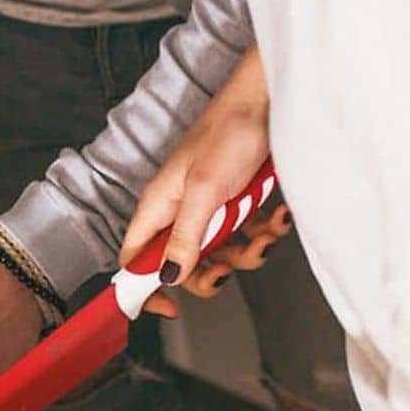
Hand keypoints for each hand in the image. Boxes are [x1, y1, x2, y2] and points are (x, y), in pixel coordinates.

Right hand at [121, 46, 271, 281]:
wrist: (267, 103)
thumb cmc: (229, 133)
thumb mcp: (205, 192)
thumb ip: (186, 237)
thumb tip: (168, 276)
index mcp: (159, 206)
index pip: (134, 260)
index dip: (144, 288)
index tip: (168, 307)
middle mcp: (178, 210)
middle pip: (182, 263)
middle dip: (211, 270)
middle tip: (229, 268)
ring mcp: (207, 207)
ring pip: (219, 251)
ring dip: (246, 250)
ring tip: (264, 236)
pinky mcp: (234, 201)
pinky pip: (244, 232)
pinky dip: (263, 230)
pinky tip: (275, 217)